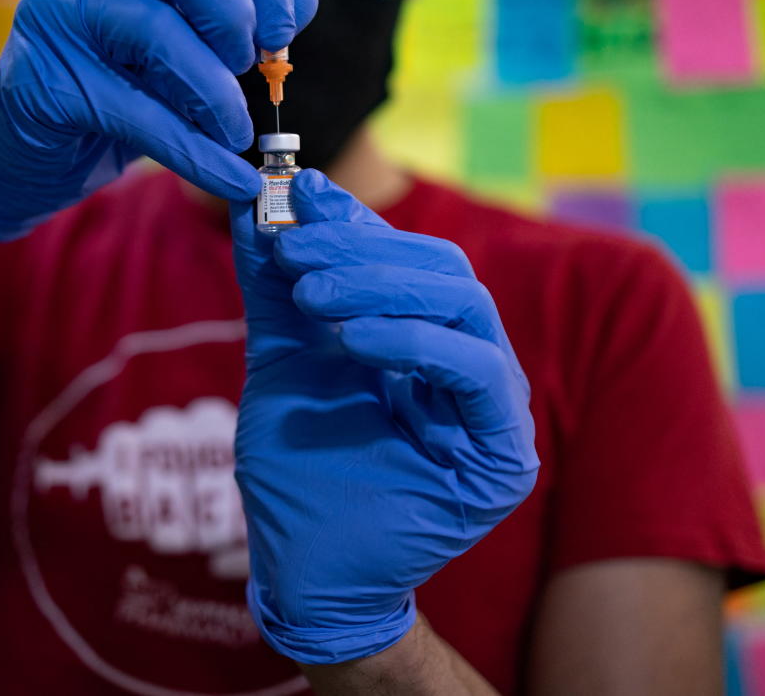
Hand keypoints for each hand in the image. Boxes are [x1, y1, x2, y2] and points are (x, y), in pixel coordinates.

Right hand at [0, 0, 317, 239]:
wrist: (24, 163)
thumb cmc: (110, 106)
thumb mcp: (182, 65)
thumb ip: (239, 29)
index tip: (281, 28)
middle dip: (234, 10)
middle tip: (251, 68)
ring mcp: (59, 19)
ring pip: (157, 31)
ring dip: (216, 91)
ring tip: (237, 134)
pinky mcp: (43, 82)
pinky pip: (135, 112)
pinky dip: (195, 152)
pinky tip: (229, 176)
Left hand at [230, 170, 538, 664]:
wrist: (304, 570)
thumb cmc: (298, 473)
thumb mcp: (281, 364)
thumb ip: (277, 292)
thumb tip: (261, 207)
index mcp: (425, 341)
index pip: (407, 259)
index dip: (356, 224)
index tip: (296, 194)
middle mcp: (469, 364)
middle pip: (442, 270)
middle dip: (361, 251)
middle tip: (294, 249)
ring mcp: (494, 408)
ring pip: (463, 305)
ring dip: (380, 286)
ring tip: (309, 294)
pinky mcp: (504, 453)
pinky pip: (474, 370)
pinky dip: (413, 342)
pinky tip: (352, 342)